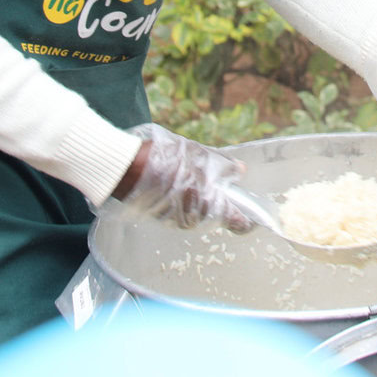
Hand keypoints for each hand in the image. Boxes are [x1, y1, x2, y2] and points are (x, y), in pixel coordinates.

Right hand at [111, 125, 251, 230]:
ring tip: (184, 174)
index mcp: (209, 204)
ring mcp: (175, 221)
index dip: (249, 220)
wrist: (124, 168)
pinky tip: (170, 181)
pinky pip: (178, 211)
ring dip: (194, 197)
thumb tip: (241, 171)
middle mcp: (194, 219)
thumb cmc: (164, 158)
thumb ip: (223, 165)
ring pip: (195, 211)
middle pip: (214, 213)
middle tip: (206, 176)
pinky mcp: (160, 219)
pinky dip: (179, 199)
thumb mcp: (198, 154)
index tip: (252, 215)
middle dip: (214, 198)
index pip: (239, 223)